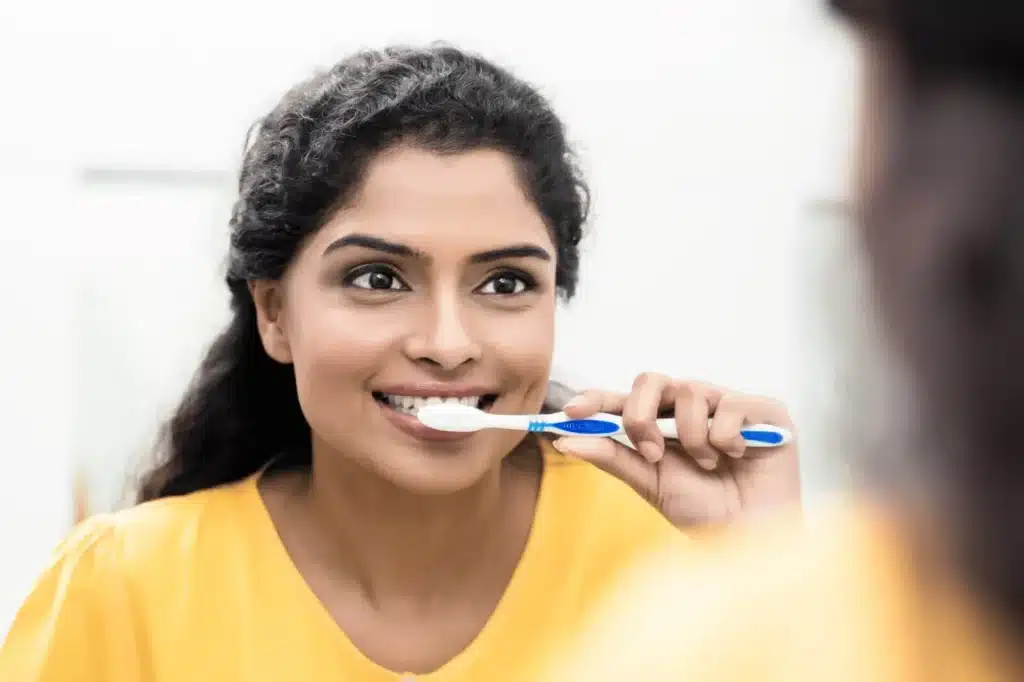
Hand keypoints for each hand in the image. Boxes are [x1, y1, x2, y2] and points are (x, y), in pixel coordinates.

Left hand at [550, 374, 800, 527]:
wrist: (750, 538)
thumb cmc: (702, 511)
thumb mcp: (649, 482)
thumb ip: (611, 456)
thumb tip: (565, 440)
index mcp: (662, 422)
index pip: (623, 399)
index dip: (594, 399)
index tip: (569, 412)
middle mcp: (691, 407)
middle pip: (651, 381)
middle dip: (641, 416)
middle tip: (651, 453)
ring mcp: (725, 404)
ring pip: (690, 392)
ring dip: (692, 438)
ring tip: (709, 465)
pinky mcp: (762, 409)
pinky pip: (729, 406)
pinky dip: (727, 438)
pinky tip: (739, 456)